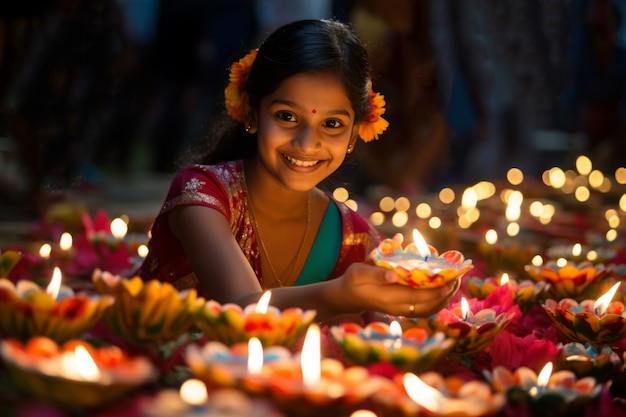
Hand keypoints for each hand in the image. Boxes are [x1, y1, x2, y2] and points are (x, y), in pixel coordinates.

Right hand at [335, 263, 460, 317]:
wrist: (348, 296)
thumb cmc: (354, 279)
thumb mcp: (360, 270)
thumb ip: (377, 271)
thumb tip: (394, 273)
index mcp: (388, 297)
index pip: (417, 297)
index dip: (435, 290)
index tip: (449, 280)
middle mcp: (397, 307)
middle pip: (428, 306)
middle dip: (445, 294)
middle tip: (458, 278)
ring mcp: (400, 310)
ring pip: (429, 310)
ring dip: (444, 299)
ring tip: (455, 283)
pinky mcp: (402, 310)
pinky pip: (425, 309)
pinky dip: (437, 302)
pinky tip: (444, 290)